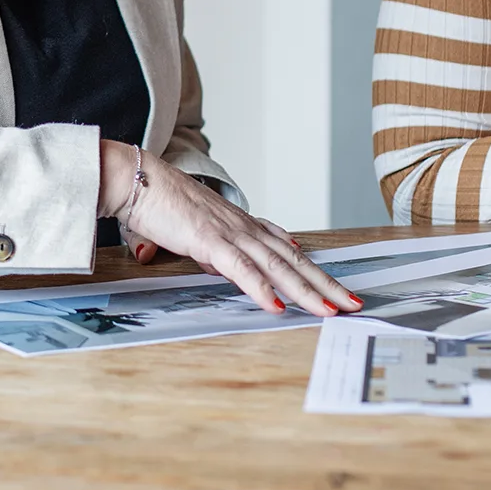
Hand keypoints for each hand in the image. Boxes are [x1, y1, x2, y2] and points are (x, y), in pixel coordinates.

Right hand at [101, 143, 360, 316]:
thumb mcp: (197, 234)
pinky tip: (277, 306)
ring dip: (306, 290)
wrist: (137, 179)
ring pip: (277, 266)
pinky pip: (241, 269)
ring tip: (329, 310)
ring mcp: (229, 233)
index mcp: (243, 225)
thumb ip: (214, 250)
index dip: (314, 270)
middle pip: (294, 259)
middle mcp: (244, 227)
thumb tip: (222, 266)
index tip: (335, 287)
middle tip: (353, 304)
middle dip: (325, 284)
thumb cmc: (160, 204)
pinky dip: (261, 288)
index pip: (288, 250)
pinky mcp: (209, 241)